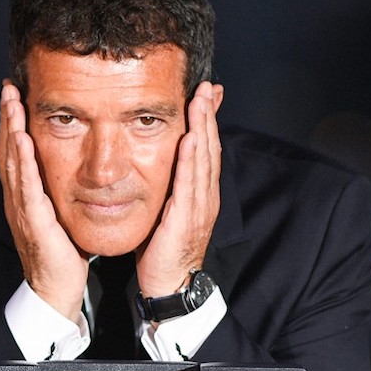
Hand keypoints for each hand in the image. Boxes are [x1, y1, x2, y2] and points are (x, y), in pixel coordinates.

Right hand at [0, 81, 87, 321]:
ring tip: (11, 103)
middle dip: (6, 117)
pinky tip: (23, 141)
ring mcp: (22, 210)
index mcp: (24, 197)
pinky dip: (23, 162)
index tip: (14, 95)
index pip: (15, 153)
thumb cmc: (63, 254)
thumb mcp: (60, 214)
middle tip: (8, 87)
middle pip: (7, 151)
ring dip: (10, 131)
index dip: (12, 123)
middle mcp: (17, 200)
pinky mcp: (33, 222)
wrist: (56, 290)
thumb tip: (72, 167)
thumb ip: (59, 191)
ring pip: (12, 163)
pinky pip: (26, 187)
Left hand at [135, 81, 223, 297]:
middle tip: (207, 86)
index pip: (207, 149)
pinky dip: (191, 160)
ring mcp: (199, 207)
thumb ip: (168, 185)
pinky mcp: (186, 219)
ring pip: (204, 160)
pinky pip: (190, 184)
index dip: (207, 120)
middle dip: (209, 115)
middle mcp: (206, 196)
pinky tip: (189, 139)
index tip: (206, 93)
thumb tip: (161, 166)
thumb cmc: (163, 249)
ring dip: (203, 129)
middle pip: (210, 148)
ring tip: (200, 101)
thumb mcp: (167, 209)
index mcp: (202, 193)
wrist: (169, 284)